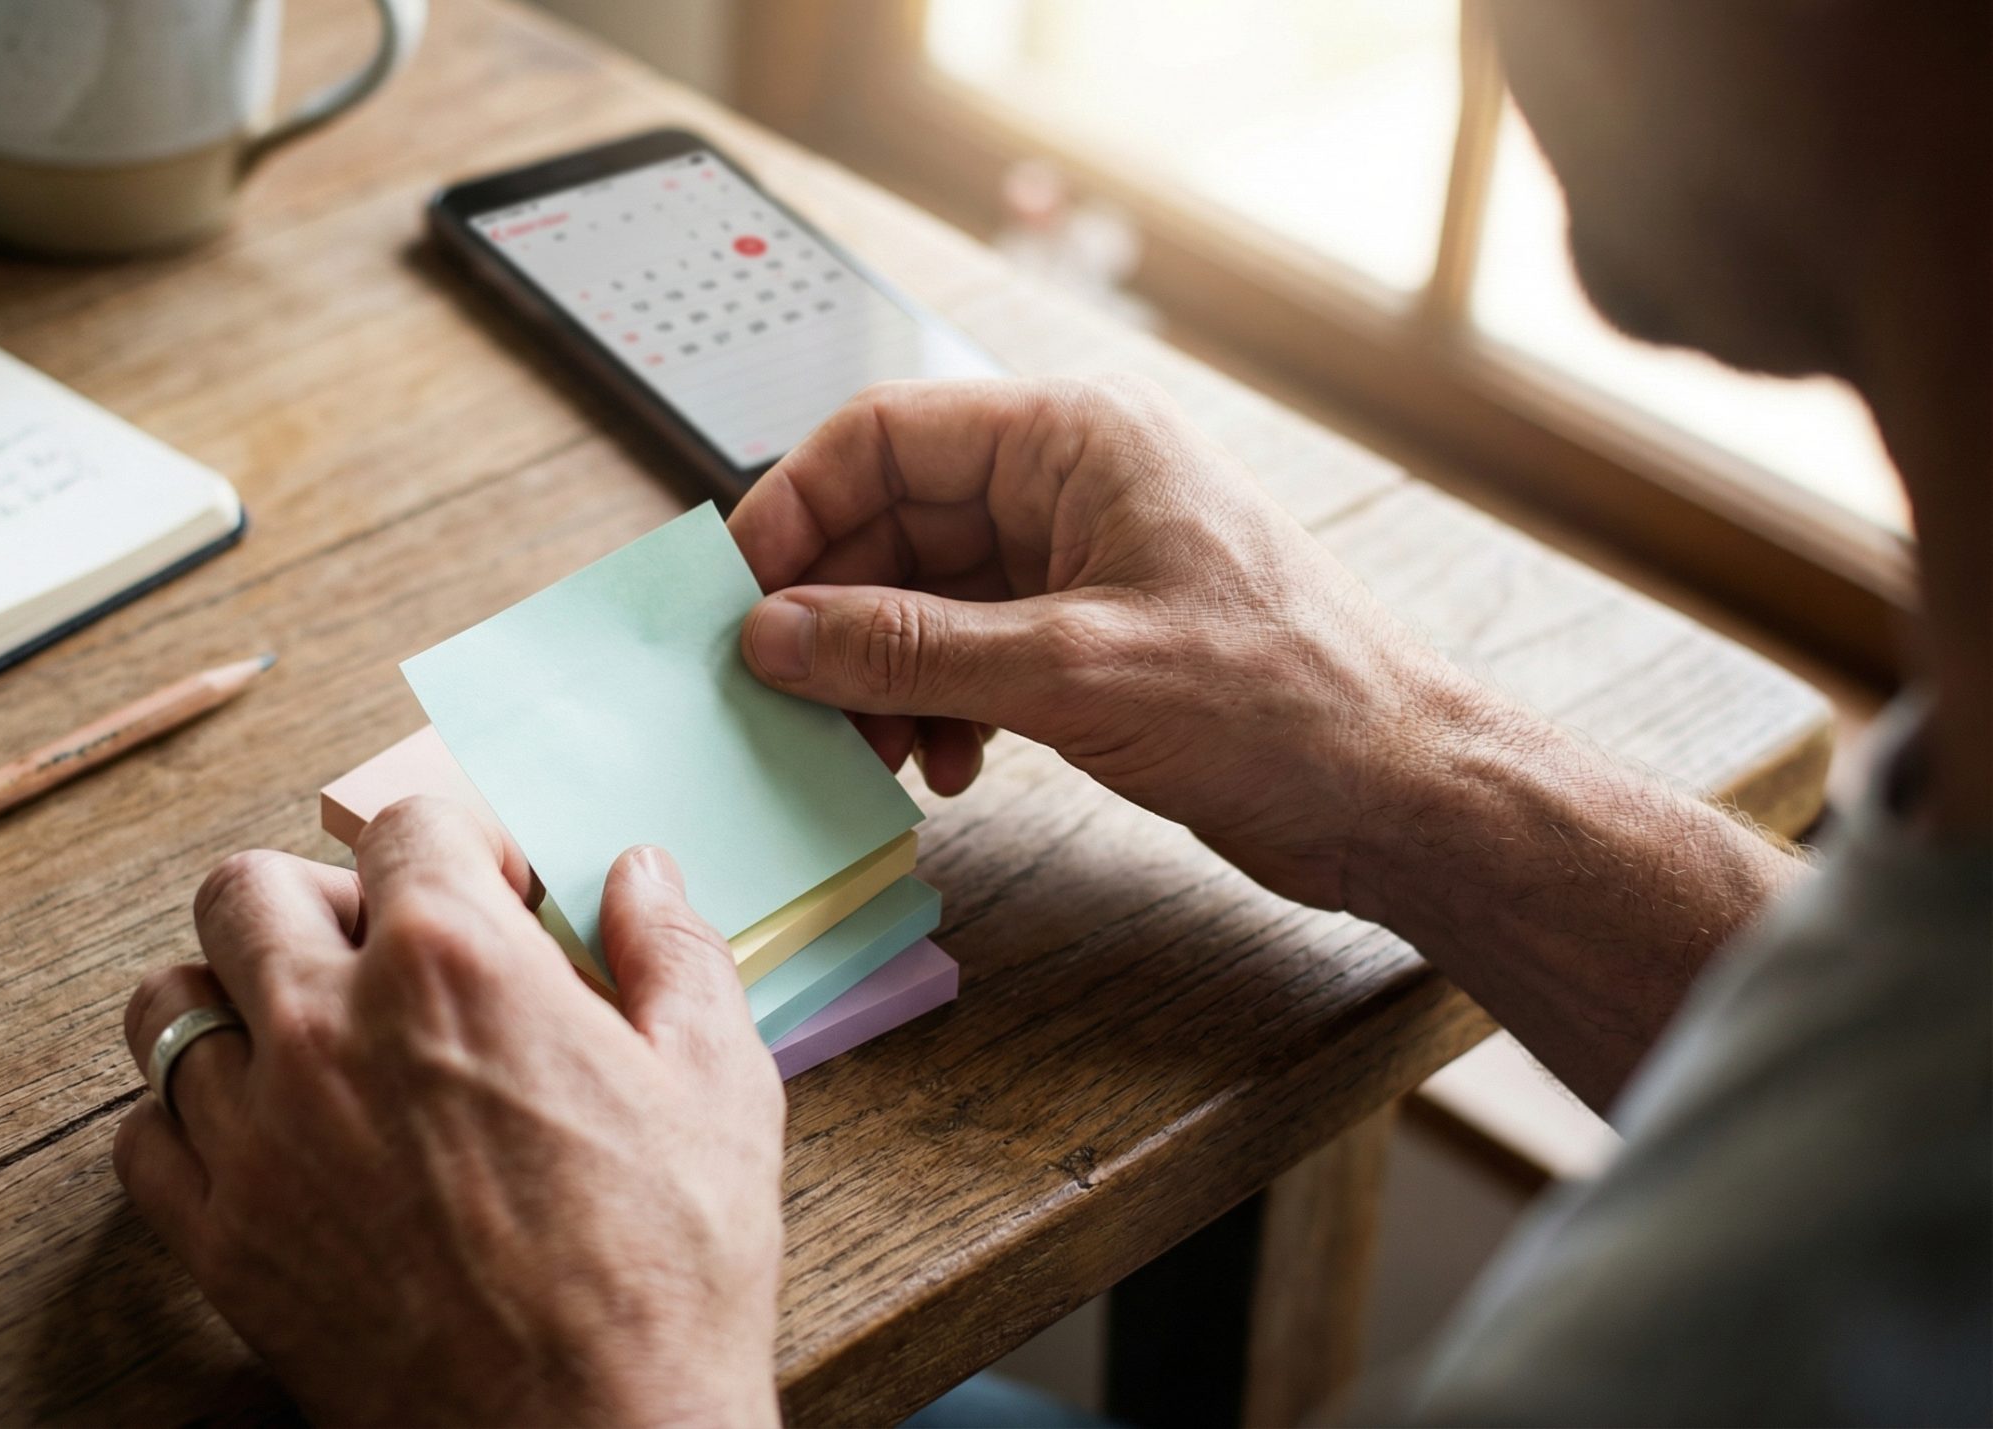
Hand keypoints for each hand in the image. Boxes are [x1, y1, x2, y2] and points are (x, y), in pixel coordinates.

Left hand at [114, 799, 784, 1426]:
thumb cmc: (667, 1273)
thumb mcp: (719, 1089)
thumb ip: (671, 954)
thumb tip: (639, 871)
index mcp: (454, 964)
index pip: (402, 826)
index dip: (455, 848)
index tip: (488, 893)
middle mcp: (328, 1027)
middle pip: (247, 889)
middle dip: (318, 900)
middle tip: (383, 955)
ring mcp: (257, 1137)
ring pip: (168, 1005)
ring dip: (230, 999)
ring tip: (302, 1036)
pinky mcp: (220, 1242)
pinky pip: (140, 1139)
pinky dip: (186, 1125)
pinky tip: (263, 1142)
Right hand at [727, 375, 1483, 911]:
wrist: (1400, 792)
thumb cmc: (1285, 700)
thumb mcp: (1072, 672)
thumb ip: (910, 649)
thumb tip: (776, 634)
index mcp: (1073, 439)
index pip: (883, 436)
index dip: (795, 511)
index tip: (738, 598)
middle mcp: (1067, 486)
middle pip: (891, 523)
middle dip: (836, 617)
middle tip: (792, 700)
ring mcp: (1076, 564)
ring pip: (921, 599)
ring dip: (883, 677)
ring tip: (882, 753)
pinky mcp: (1086, 639)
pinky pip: (965, 654)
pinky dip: (937, 708)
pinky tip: (949, 769)